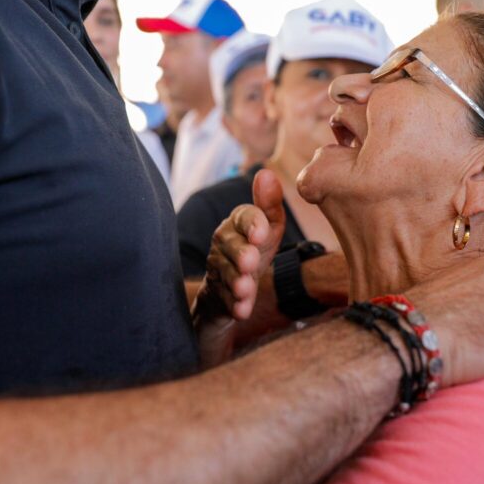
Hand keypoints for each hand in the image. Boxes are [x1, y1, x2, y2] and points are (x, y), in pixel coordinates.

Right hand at [194, 169, 286, 322]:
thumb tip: (266, 173)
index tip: (262, 233)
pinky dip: (232, 305)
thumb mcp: (268, 231)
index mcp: (237, 223)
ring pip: (224, 273)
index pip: (243, 216)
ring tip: (245, 289)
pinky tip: (241, 310)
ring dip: (236, 281)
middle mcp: (222, 242)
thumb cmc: (253, 253)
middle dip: (240, 253)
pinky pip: (222, 299)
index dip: (252, 224)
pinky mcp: (215, 295)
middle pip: (229, 244)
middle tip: (250, 261)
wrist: (233, 292)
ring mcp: (216, 269)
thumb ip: (269, 205)